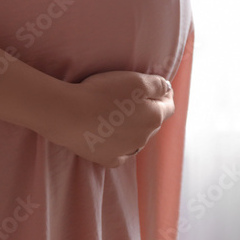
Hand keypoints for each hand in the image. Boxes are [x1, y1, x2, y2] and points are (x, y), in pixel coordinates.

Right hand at [39, 71, 173, 167]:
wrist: (70, 115)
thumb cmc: (103, 93)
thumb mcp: (136, 80)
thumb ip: (158, 84)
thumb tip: (168, 89)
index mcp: (154, 117)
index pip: (169, 105)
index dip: (165, 94)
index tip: (158, 87)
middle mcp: (145, 137)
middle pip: (153, 122)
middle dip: (149, 110)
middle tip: (135, 98)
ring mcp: (127, 150)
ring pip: (138, 137)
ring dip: (134, 127)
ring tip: (120, 115)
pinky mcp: (108, 159)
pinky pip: (121, 152)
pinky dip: (120, 143)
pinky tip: (111, 135)